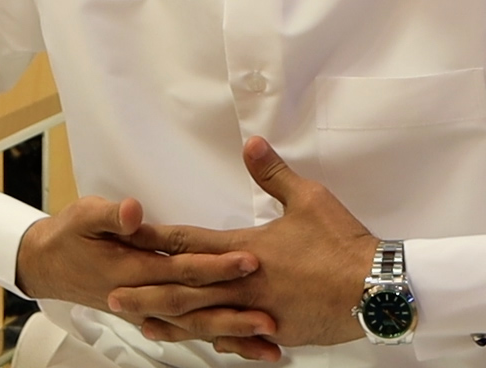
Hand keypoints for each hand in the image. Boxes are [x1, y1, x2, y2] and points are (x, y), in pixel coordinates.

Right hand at [15, 193, 272, 338]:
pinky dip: (219, 343)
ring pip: (196, 327)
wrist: (48, 266)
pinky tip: (248, 349)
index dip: (215, 266)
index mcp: (131, 270)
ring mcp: (149, 311)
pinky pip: (190, 332)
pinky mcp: (154, 316)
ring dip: (232, 336)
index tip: (249, 260)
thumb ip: (112, 215)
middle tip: (271, 315)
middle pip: (195, 306)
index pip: (180, 268)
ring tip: (270, 342)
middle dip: (233, 312)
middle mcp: (143, 297)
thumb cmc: (70, 236)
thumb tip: (135, 212)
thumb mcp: (85, 215)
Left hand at [112, 137, 378, 359]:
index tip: (129, 238)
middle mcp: (242, 284)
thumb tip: (252, 144)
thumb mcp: (309, 198)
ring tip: (142, 323)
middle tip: (113, 296)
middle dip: (147, 291)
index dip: (156, 239)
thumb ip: (273, 173)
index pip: (190, 243)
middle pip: (184, 289)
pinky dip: (215, 339)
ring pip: (203, 319)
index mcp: (245, 249)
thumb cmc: (341, 243)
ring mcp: (256, 312)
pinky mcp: (274, 331)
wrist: (372, 289)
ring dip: (170, 321)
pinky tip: (199, 341)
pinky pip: (236, 337)